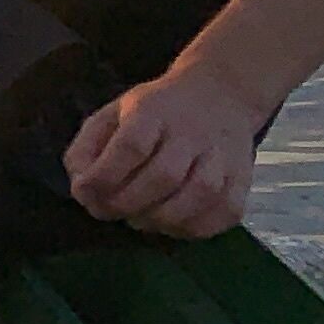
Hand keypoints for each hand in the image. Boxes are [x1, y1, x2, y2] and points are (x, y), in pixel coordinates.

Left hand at [64, 62, 264, 237]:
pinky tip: (170, 224)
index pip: (131, 146)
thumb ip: (88, 146)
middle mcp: (193, 132)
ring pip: (198, 196)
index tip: (83, 193)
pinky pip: (224, 213)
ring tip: (137, 219)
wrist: (221, 95)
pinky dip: (194, 228)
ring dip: (160, 219)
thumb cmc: (157, 111)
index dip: (104, 176)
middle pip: (164, 176)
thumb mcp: (113, 113)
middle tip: (106, 211)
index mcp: (153, 111)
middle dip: (126, 203)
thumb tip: (80, 184)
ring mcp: (223, 156)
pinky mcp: (243, 179)